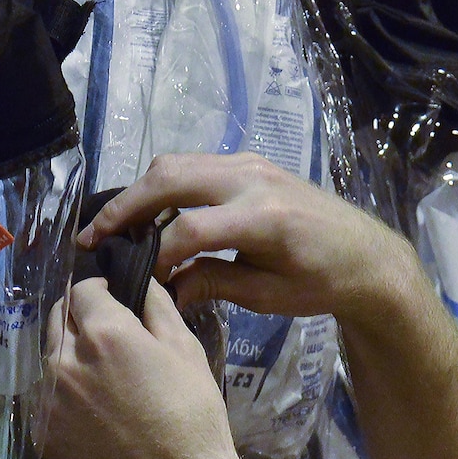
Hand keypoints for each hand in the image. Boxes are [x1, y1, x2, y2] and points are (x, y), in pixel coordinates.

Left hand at [44, 276, 255, 458]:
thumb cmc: (192, 415)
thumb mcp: (186, 350)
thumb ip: (156, 306)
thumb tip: (140, 280)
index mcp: (103, 333)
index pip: (82, 289)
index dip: (101, 291)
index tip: (114, 302)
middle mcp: (65, 359)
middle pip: (57, 318)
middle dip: (78, 319)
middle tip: (106, 340)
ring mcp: (48, 398)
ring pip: (48, 357)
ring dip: (67, 356)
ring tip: (97, 378)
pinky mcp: (42, 431)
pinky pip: (44, 396)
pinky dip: (61, 393)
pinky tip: (88, 410)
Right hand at [79, 151, 425, 321]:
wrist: (364, 254)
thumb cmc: (321, 283)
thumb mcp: (268, 296)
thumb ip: (213, 285)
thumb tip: (164, 289)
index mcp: (263, 219)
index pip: (188, 230)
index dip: (155, 256)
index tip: (137, 280)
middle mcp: (251, 180)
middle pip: (170, 180)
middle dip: (125, 208)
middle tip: (92, 238)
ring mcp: (249, 164)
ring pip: (176, 165)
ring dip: (139, 193)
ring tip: (113, 227)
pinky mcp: (247, 162)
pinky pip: (193, 165)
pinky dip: (163, 185)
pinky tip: (149, 214)